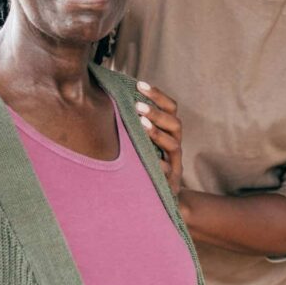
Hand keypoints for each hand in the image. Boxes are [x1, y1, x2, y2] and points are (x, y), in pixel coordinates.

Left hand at [135, 81, 182, 195]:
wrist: (153, 200)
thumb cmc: (140, 164)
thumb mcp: (136, 142)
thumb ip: (130, 123)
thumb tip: (110, 95)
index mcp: (168, 132)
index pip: (171, 108)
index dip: (158, 95)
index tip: (139, 84)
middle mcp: (175, 146)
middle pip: (175, 124)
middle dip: (157, 113)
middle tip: (137, 105)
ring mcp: (175, 165)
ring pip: (174, 146)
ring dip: (157, 133)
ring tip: (140, 124)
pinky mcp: (171, 183)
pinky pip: (168, 172)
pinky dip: (159, 165)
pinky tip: (145, 159)